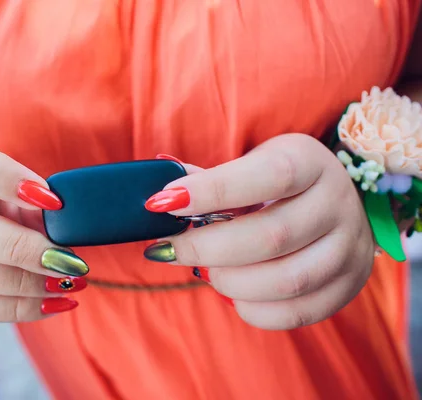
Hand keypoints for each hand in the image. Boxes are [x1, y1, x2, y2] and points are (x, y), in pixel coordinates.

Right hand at [0, 138, 88, 321]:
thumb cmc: (10, 197)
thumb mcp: (26, 187)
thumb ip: (42, 201)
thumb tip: (70, 227)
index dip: (5, 179)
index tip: (53, 200)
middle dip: (20, 249)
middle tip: (66, 261)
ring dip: (22, 285)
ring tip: (66, 284)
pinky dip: (18, 309)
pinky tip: (55, 304)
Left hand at [146, 135, 375, 329]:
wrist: (331, 203)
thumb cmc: (276, 184)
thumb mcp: (250, 164)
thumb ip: (209, 180)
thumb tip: (162, 199)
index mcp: (310, 161)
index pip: (269, 176)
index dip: (213, 191)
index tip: (164, 203)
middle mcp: (338, 203)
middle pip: (271, 237)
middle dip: (206, 248)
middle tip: (172, 249)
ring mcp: (349, 248)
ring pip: (285, 281)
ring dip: (229, 282)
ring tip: (204, 270)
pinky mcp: (348, 286)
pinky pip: (295, 312)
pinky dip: (252, 309)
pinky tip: (232, 292)